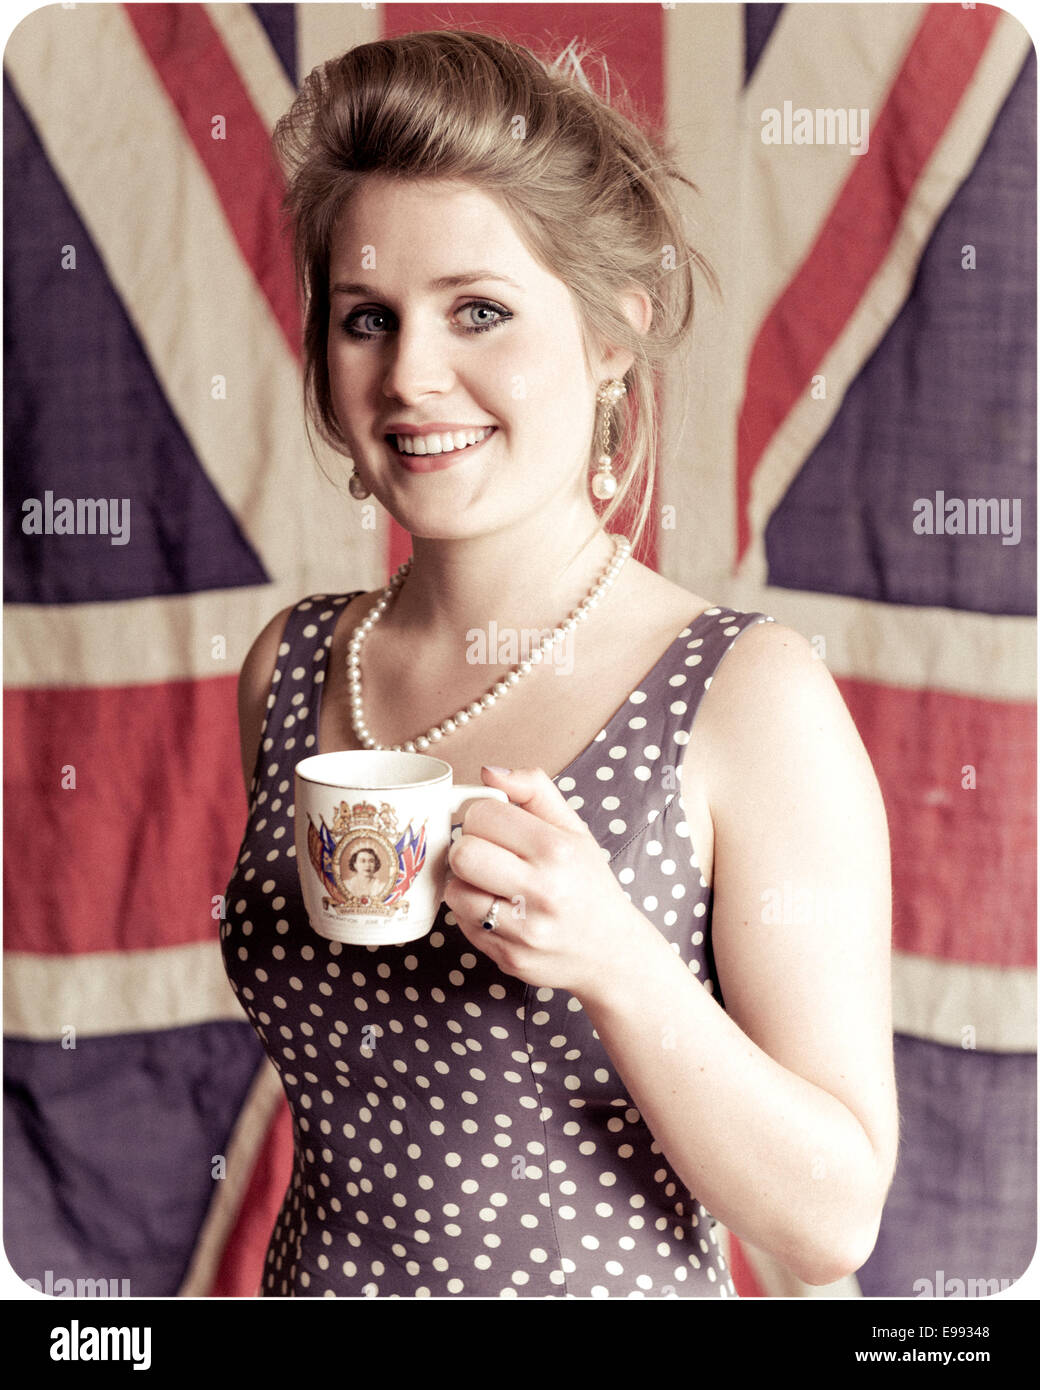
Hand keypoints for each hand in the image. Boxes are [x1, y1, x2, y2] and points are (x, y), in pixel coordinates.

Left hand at [443, 765, 650, 998]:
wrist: (611, 951)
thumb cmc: (588, 883)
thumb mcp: (573, 829)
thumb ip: (533, 790)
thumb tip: (488, 773)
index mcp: (557, 849)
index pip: (483, 815)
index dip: (481, 817)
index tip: (494, 827)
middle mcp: (542, 890)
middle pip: (463, 853)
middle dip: (467, 849)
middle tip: (487, 855)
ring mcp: (525, 930)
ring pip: (455, 892)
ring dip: (466, 884)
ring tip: (491, 884)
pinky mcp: (509, 958)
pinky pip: (463, 925)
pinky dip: (472, 914)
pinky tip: (498, 911)